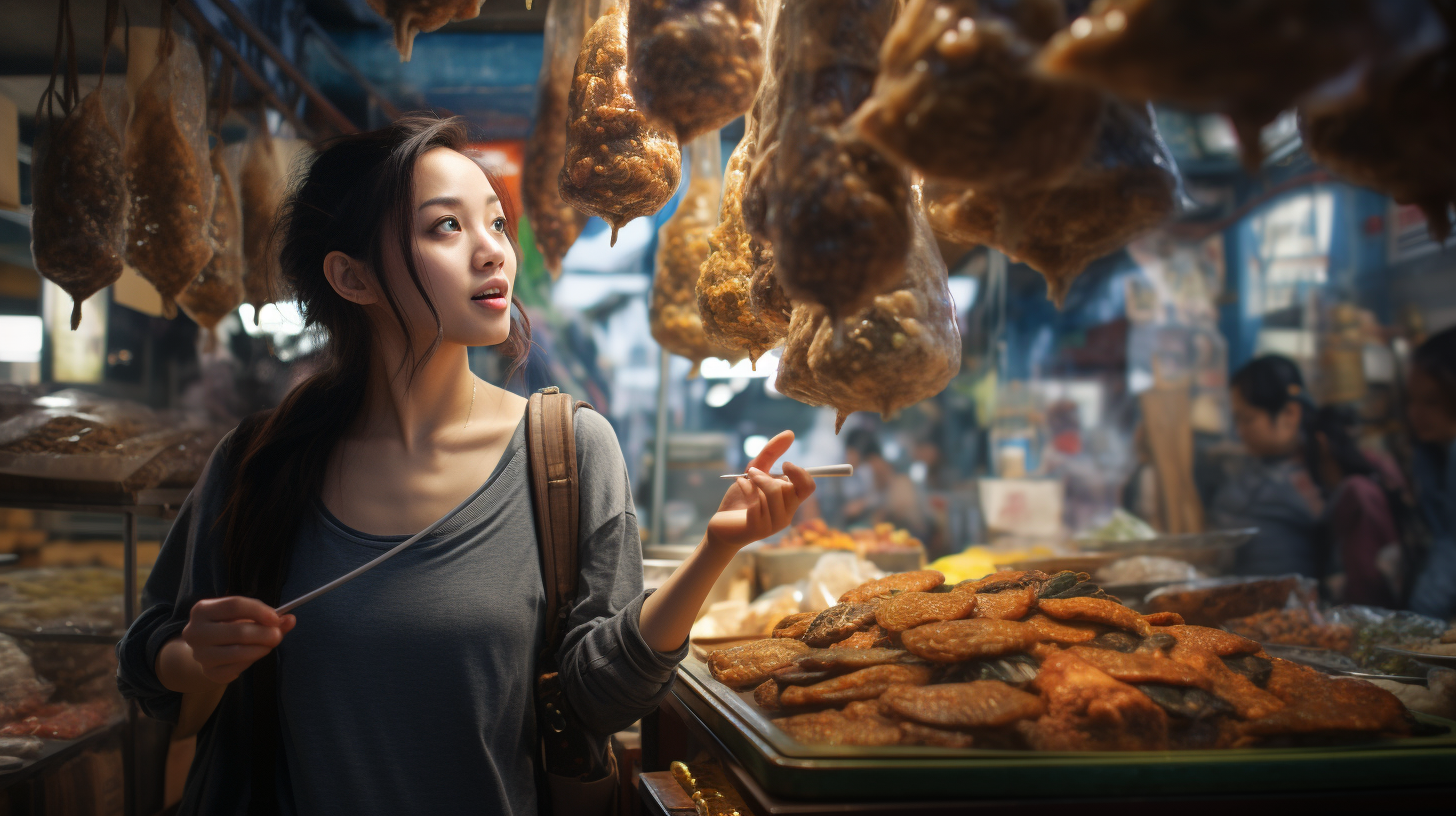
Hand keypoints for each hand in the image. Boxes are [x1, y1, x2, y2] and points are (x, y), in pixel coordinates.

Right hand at [181, 597, 295, 684]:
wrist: (208, 649)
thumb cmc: (230, 626)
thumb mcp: (245, 616)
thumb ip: (269, 617)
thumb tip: (291, 619)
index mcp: (202, 609)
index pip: (234, 605)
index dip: (259, 611)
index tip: (277, 618)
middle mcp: (195, 631)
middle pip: (237, 631)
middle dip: (264, 633)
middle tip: (278, 635)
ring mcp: (200, 654)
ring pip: (238, 652)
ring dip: (261, 648)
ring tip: (270, 645)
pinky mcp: (209, 672)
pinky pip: (237, 667)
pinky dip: (251, 660)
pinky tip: (253, 655)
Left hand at [706, 430, 815, 552]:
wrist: (721, 524)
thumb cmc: (741, 499)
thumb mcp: (755, 472)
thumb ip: (771, 454)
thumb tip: (790, 433)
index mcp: (789, 501)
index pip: (808, 487)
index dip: (801, 473)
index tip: (784, 464)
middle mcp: (786, 514)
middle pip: (795, 490)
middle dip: (774, 475)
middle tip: (755, 470)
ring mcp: (773, 523)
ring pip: (775, 494)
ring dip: (758, 480)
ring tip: (745, 477)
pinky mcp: (758, 529)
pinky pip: (757, 503)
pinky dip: (747, 488)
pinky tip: (739, 485)